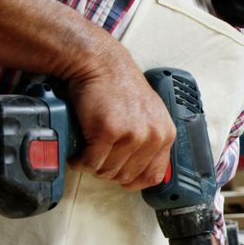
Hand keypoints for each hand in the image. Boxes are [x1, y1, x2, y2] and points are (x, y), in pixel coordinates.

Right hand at [66, 48, 175, 189]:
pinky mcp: (108, 132)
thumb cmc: (119, 87)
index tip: (118, 175)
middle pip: (126, 176)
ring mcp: (132, 135)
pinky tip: (78, 151)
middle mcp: (152, 136)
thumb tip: (142, 169)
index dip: (131, 180)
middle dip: (107, 170)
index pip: (153, 176)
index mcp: (165, 134)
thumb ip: (150, 140)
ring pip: (107, 171)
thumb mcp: (149, 114)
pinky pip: (90, 162)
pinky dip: (79, 161)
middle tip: (97, 156)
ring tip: (87, 151)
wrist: (100, 64)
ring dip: (92, 165)